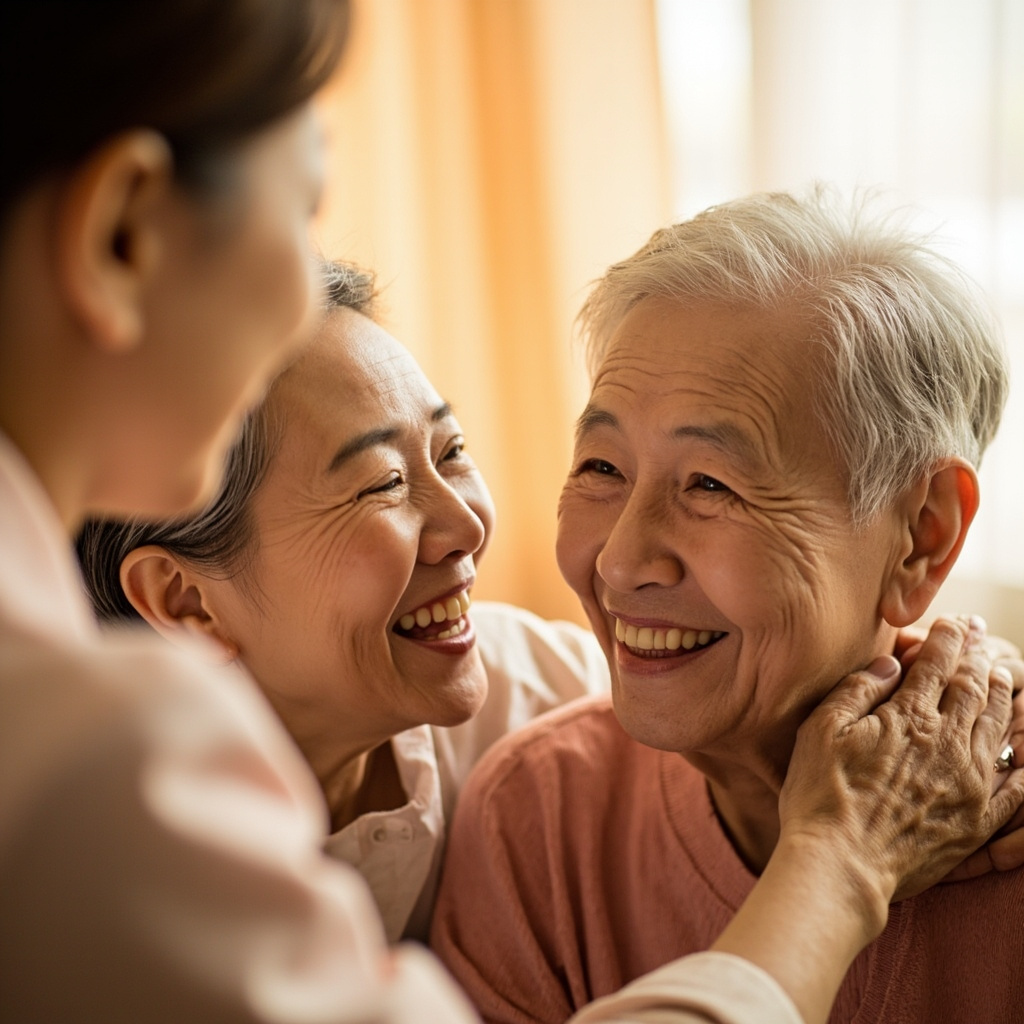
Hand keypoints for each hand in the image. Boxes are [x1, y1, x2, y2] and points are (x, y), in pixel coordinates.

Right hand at [779, 617, 1023, 933]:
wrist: (842, 864)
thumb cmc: (821, 794)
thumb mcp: (822, 729)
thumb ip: (858, 689)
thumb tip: (891, 662)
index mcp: (908, 717)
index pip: (937, 664)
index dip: (949, 638)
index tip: (955, 622)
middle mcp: (947, 743)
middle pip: (972, 689)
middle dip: (979, 657)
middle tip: (984, 637)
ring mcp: (968, 782)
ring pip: (997, 726)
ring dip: (1002, 696)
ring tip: (1005, 676)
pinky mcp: (977, 819)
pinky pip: (1015, 783)